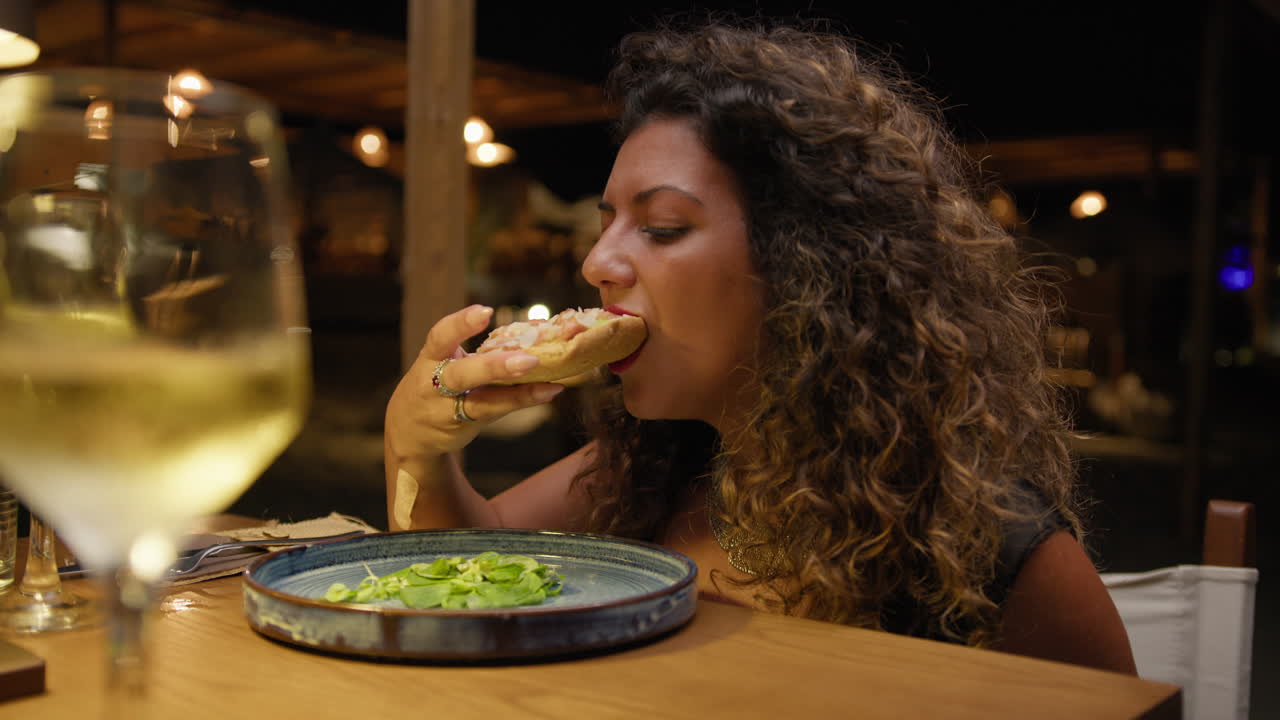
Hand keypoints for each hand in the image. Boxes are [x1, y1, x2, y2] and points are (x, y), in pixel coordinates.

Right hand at [385, 305, 564, 459]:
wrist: (409, 432)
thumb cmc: (435, 386)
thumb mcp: (440, 363)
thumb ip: (471, 351)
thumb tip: (526, 331)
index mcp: (430, 358)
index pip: (440, 337)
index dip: (460, 324)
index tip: (485, 311)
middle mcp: (435, 385)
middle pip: (461, 375)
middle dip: (493, 367)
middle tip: (528, 360)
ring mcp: (448, 409)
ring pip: (482, 402)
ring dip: (516, 393)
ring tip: (547, 385)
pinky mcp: (464, 425)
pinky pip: (495, 413)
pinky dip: (522, 401)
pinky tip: (547, 392)